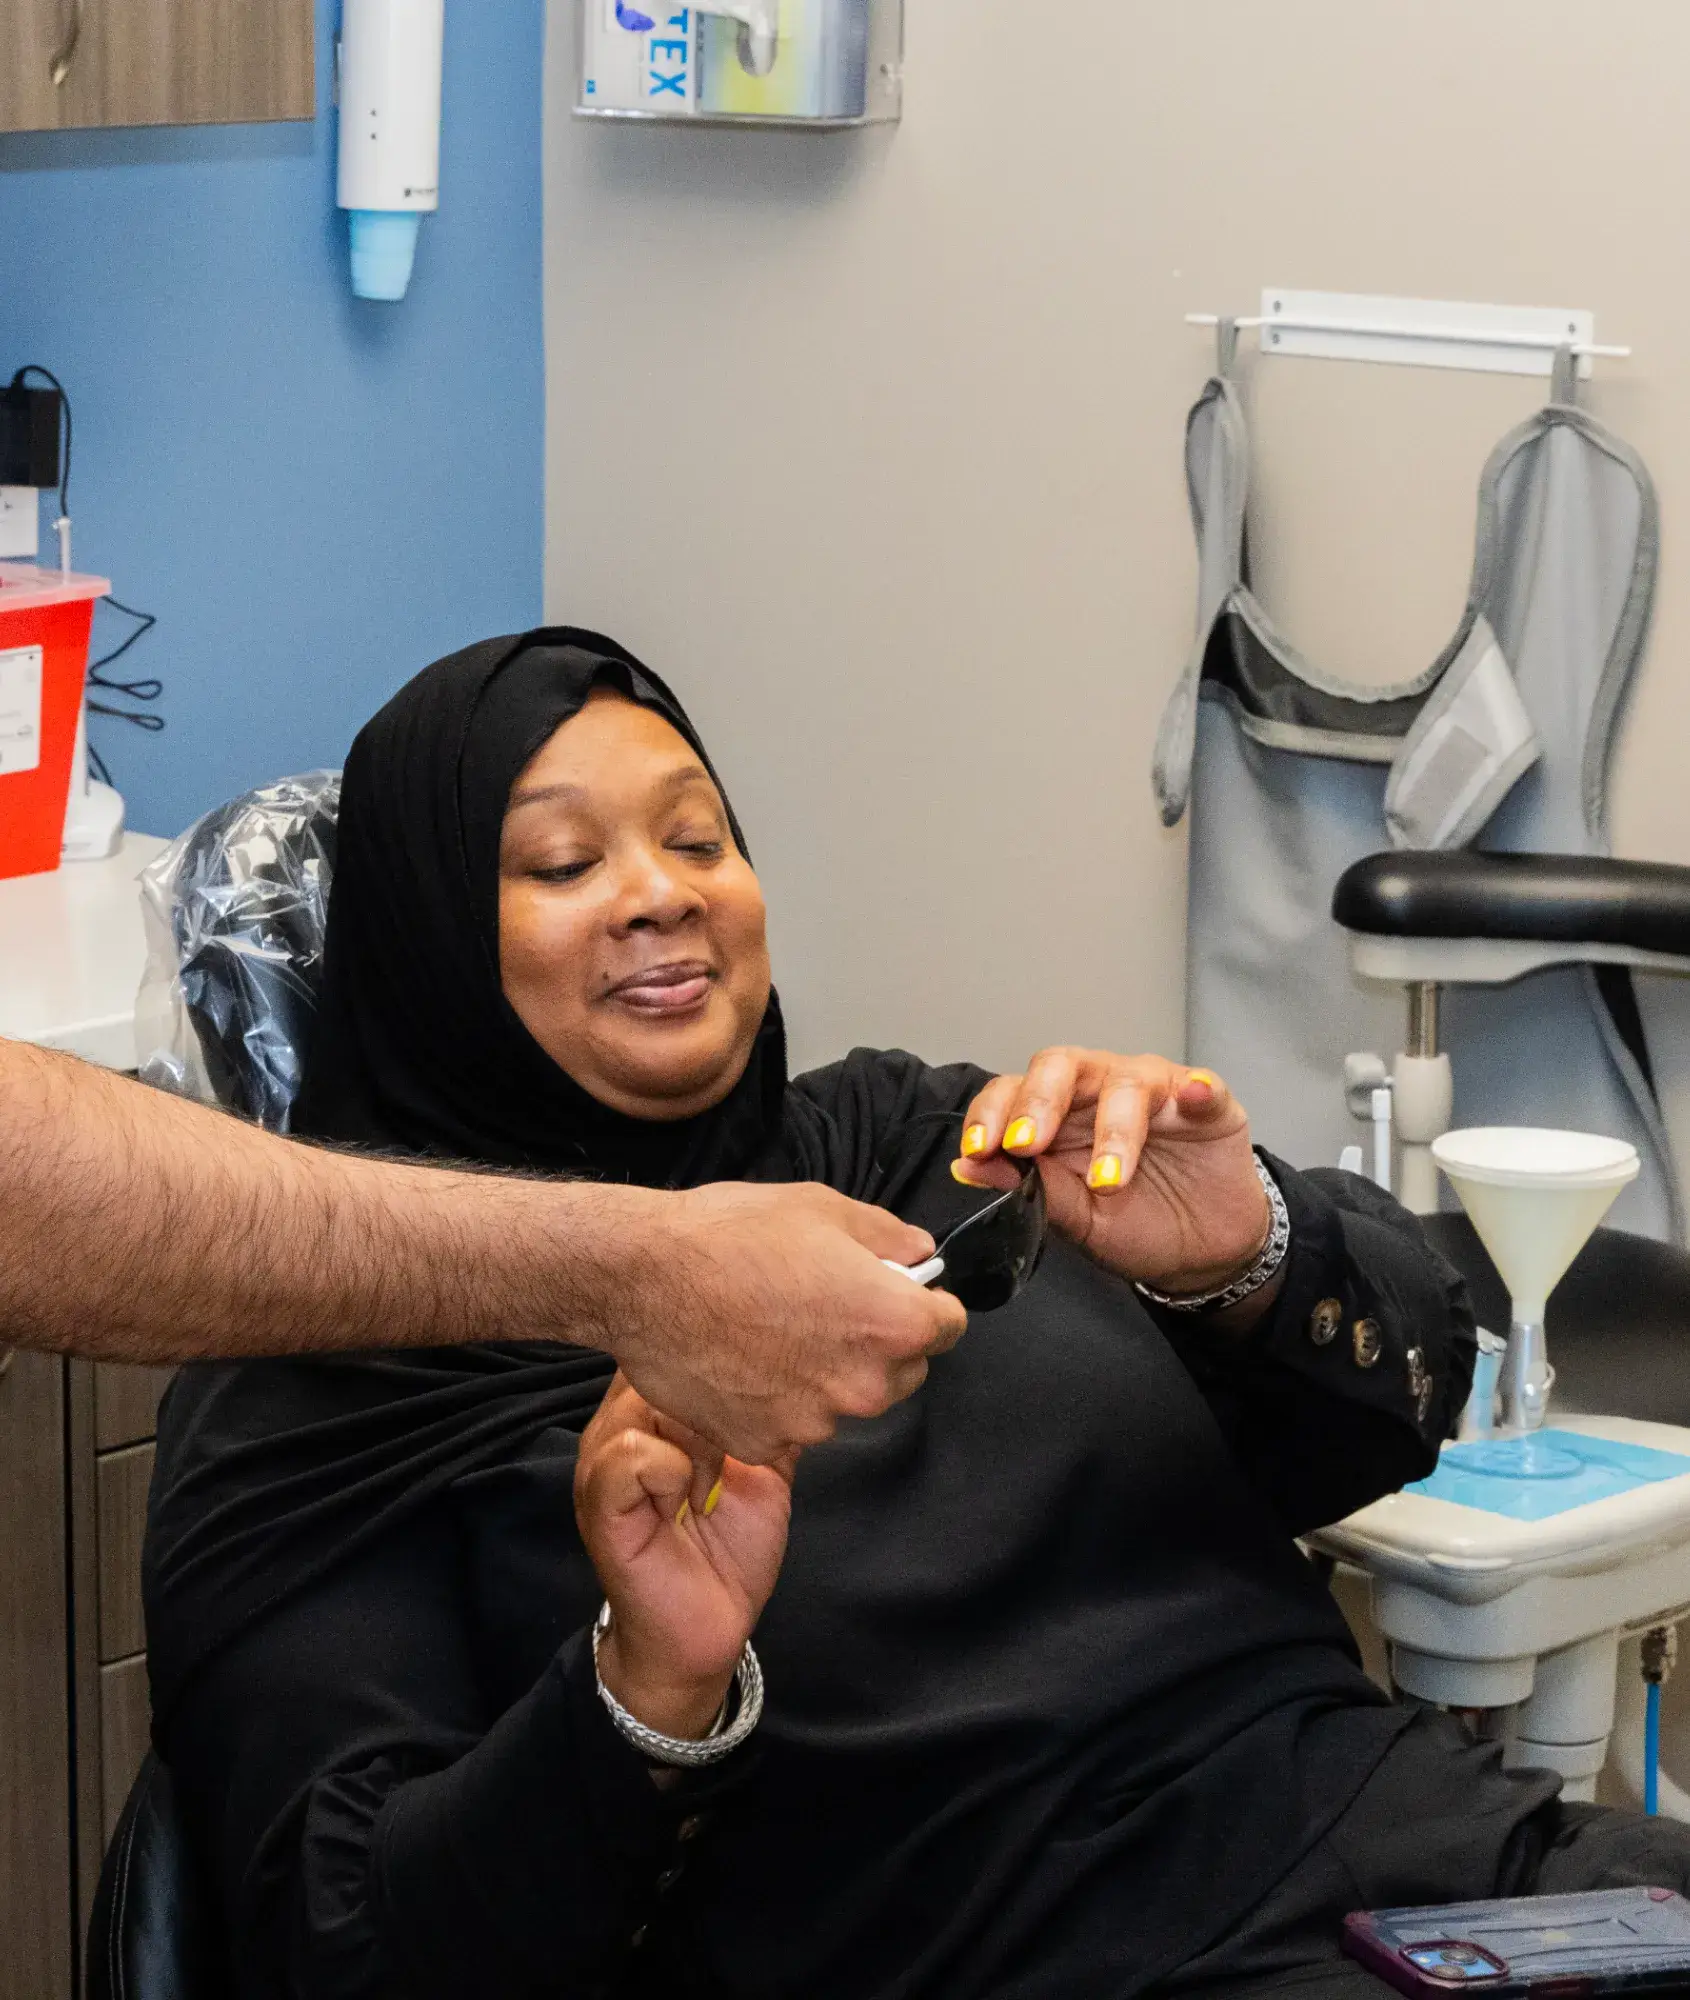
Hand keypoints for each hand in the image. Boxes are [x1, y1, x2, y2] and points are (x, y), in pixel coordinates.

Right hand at [576, 1373, 794, 1739]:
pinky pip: (631, 1455)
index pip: (677, 1342)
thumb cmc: (731, 1549)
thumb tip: (810, 1363)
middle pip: (664, 1362)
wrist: (706, 1631)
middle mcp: (619, 1423)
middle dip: (719, 1392)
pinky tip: (692, 1500)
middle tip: (744, 1446)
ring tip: (717, 1479)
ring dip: (701, 1434)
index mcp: (652, 1408)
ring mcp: (602, 1460)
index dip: (721, 1352)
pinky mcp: (600, 1502)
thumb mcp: (764, 1464)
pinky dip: (673, 1470)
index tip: (761, 1386)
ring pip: (648, 1398)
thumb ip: (771, 1412)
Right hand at [603, 1182, 967, 1465]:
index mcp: (891, 1323)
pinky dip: (778, 1399)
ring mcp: (812, 1421)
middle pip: (903, 1371)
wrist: (641, 1276)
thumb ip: (888, 1237)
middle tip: (825, 1306)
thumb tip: (919, 1255)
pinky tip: (745, 1357)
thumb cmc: (730, 1234)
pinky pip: (792, 1423)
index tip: (902, 1294)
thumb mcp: (822, 1208)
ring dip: (827, 1375)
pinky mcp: (764, 1442)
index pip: (949, 1327)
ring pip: (845, 1400)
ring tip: (775, 1329)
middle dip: (879, 1343)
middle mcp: (862, 1384)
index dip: (927, 1303)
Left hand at [952, 1050, 1270, 1298]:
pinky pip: (1203, 1086)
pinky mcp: (1209, 1102)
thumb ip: (1031, 1190)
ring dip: (1112, 1130)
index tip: (978, 1149)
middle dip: (1037, 1102)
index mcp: (1056, 1112)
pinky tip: (1194, 1095)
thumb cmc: (1135, 1223)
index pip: (1012, 1092)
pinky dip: (1197, 1089)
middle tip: (1026, 1145)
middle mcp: (1099, 1088)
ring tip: (1108, 1182)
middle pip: (1060, 1065)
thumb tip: (966, 1168)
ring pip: (1127, 1082)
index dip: (990, 1114)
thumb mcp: (1078, 1220)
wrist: (1200, 1251)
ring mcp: (1156, 1090)